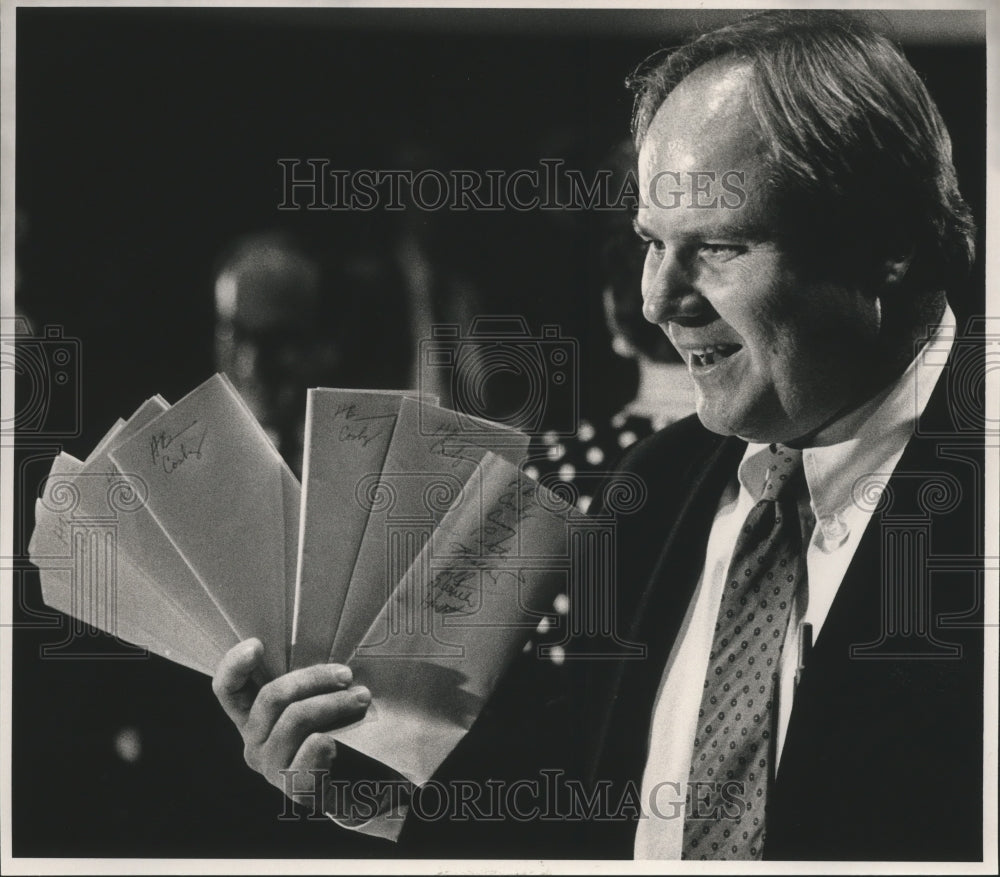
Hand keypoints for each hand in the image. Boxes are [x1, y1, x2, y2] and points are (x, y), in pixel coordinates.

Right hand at [212, 638, 370, 804]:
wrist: (360, 785)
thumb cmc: (338, 731)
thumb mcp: (317, 700)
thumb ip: (308, 681)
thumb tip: (323, 644)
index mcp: (253, 716)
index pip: (228, 690)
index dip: (233, 665)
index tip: (257, 644)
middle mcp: (254, 742)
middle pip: (272, 697)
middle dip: (313, 679)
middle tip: (346, 675)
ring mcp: (272, 767)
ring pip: (295, 720)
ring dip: (333, 703)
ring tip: (361, 698)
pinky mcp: (295, 788)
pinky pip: (307, 755)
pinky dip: (325, 744)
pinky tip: (339, 742)